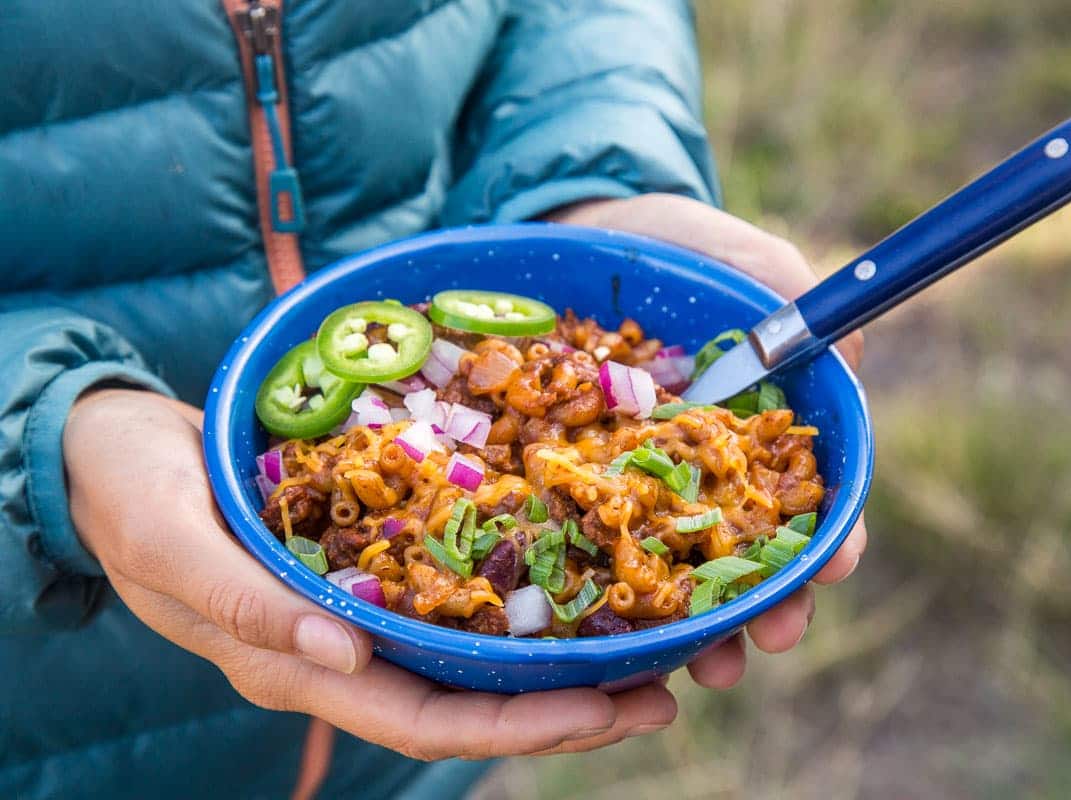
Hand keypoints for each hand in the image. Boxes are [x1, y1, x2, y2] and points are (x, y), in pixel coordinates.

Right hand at [64, 389, 676, 759]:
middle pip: (468, 702)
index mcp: (296, 664)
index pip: (423, 720)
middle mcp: (340, 649)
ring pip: (471, 656)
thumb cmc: (130, 493)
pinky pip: (454, 595)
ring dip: (557, 659)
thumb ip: (250, 607)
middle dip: (566, 707)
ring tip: (648, 648)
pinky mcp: (367, 563)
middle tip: (665, 690)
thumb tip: (349, 656)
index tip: (606, 710)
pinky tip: (574, 578)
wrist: (110, 448)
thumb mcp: (173, 542)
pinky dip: (516, 597)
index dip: (517, 725)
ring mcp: (355, 610)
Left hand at [546, 193, 868, 688]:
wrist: (576, 239)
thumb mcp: (740, 258)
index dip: (828, 538)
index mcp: (755, 433)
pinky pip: (594, 555)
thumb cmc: (673, 248)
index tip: (834, 566)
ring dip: (698, 629)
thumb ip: (795, 298)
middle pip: (748, 557)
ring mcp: (639, 490)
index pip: (806, 499)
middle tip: (768, 641)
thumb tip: (853, 354)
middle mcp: (704, 476)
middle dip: (766, 607)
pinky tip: (617, 640)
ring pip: (675, 577)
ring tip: (704, 665)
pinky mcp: (577, 493)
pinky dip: (612, 602)